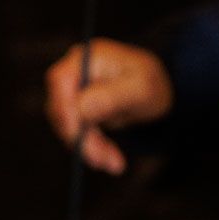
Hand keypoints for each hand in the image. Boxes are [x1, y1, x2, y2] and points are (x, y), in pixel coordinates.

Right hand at [44, 38, 172, 174]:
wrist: (158, 94)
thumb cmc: (153, 84)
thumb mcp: (141, 89)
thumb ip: (112, 96)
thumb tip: (81, 107)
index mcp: (89, 57)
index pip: (60, 81)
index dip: (65, 110)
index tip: (79, 137)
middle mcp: (76, 71)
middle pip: (61, 107)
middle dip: (81, 137)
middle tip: (104, 161)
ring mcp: (74, 90)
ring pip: (67, 125)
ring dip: (88, 147)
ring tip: (114, 162)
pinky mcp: (78, 109)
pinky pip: (76, 132)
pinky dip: (91, 147)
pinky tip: (111, 158)